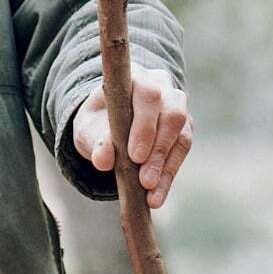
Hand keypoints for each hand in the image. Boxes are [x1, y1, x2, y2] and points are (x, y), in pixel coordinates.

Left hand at [73, 65, 192, 208]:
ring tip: (152, 195)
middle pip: (172, 114)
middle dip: (159, 151)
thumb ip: (96, 141)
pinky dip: (169, 175)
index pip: (148, 95)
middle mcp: (162, 86)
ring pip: (182, 133)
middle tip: (145, 182)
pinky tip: (157, 196)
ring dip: (166, 167)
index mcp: (136, 77)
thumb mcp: (88, 129)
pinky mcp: (184, 128)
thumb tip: (104, 160)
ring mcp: (176, 106)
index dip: (145, 126)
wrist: (107, 122)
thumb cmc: (98, 121)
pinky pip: (182, 150)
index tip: (135, 157)